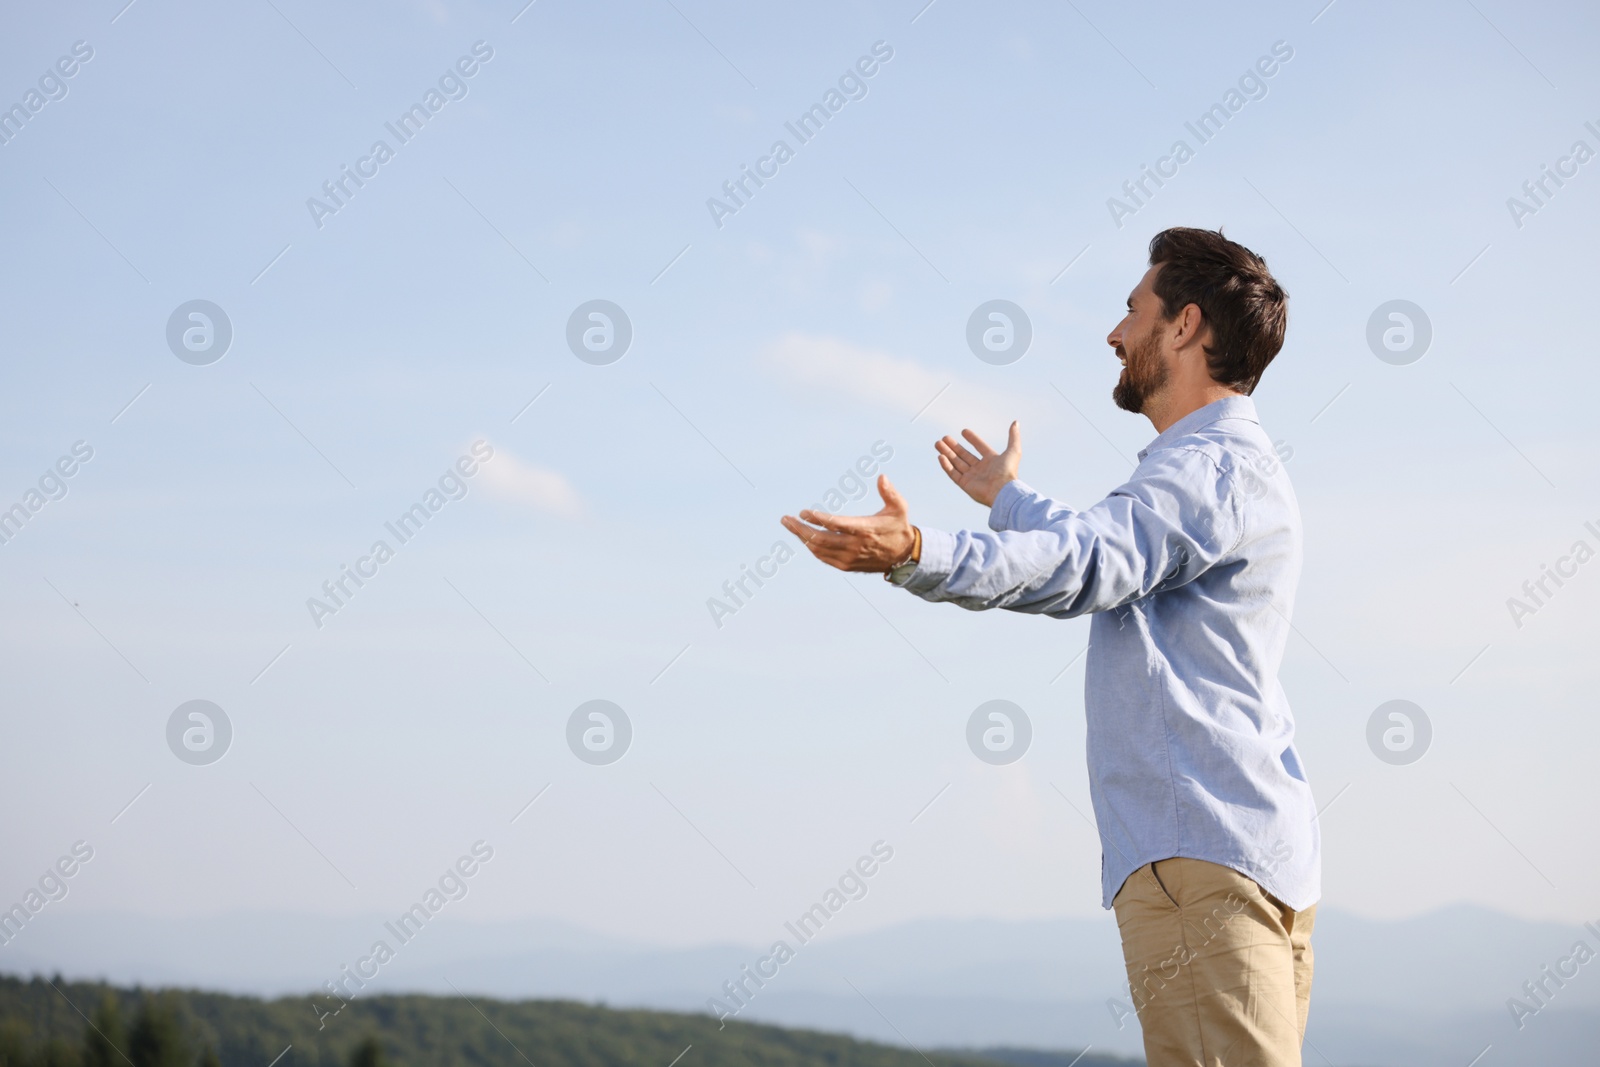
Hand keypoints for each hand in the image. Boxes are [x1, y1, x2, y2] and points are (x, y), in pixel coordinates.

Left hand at [780, 475, 915, 572]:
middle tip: (786, 519)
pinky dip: (811, 547)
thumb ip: (890, 492)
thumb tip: (882, 476)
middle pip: (820, 539)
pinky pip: (823, 557)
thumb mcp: (900, 508)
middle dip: (800, 528)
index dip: (818, 519)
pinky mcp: (846, 565)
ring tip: (790, 525)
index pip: (836, 525)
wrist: (903, 556)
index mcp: (865, 530)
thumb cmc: (898, 527)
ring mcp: (849, 558)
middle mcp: (855, 546)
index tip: (804, 512)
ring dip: (802, 537)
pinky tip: (804, 537)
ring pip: (818, 549)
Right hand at [935, 421, 1020, 506]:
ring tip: (938, 444)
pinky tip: (940, 456)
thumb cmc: (1008, 471)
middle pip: (964, 455)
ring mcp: (972, 477)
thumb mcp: (1013, 450)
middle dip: (953, 446)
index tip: (963, 431)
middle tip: (944, 438)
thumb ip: (1013, 437)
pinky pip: (953, 474)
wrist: (1002, 490)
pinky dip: (946, 465)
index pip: (980, 447)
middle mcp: (981, 469)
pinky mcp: (965, 485)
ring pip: (956, 463)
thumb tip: (1016, 422)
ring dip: (947, 453)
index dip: (973, 439)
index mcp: (991, 461)